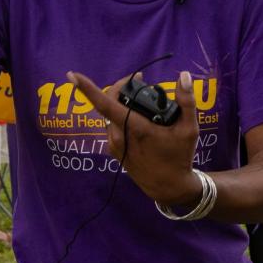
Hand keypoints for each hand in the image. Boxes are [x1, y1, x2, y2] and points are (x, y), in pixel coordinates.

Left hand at [69, 69, 201, 208]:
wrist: (169, 187)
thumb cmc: (179, 157)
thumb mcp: (190, 129)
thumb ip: (187, 101)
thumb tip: (184, 75)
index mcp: (135, 129)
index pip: (106, 104)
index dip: (87, 89)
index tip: (72, 76)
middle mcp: (119, 137)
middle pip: (109, 103)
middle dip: (120, 87)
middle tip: (139, 80)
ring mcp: (114, 145)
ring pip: (110, 114)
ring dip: (121, 102)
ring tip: (141, 99)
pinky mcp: (113, 150)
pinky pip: (112, 125)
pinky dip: (120, 115)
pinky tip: (137, 117)